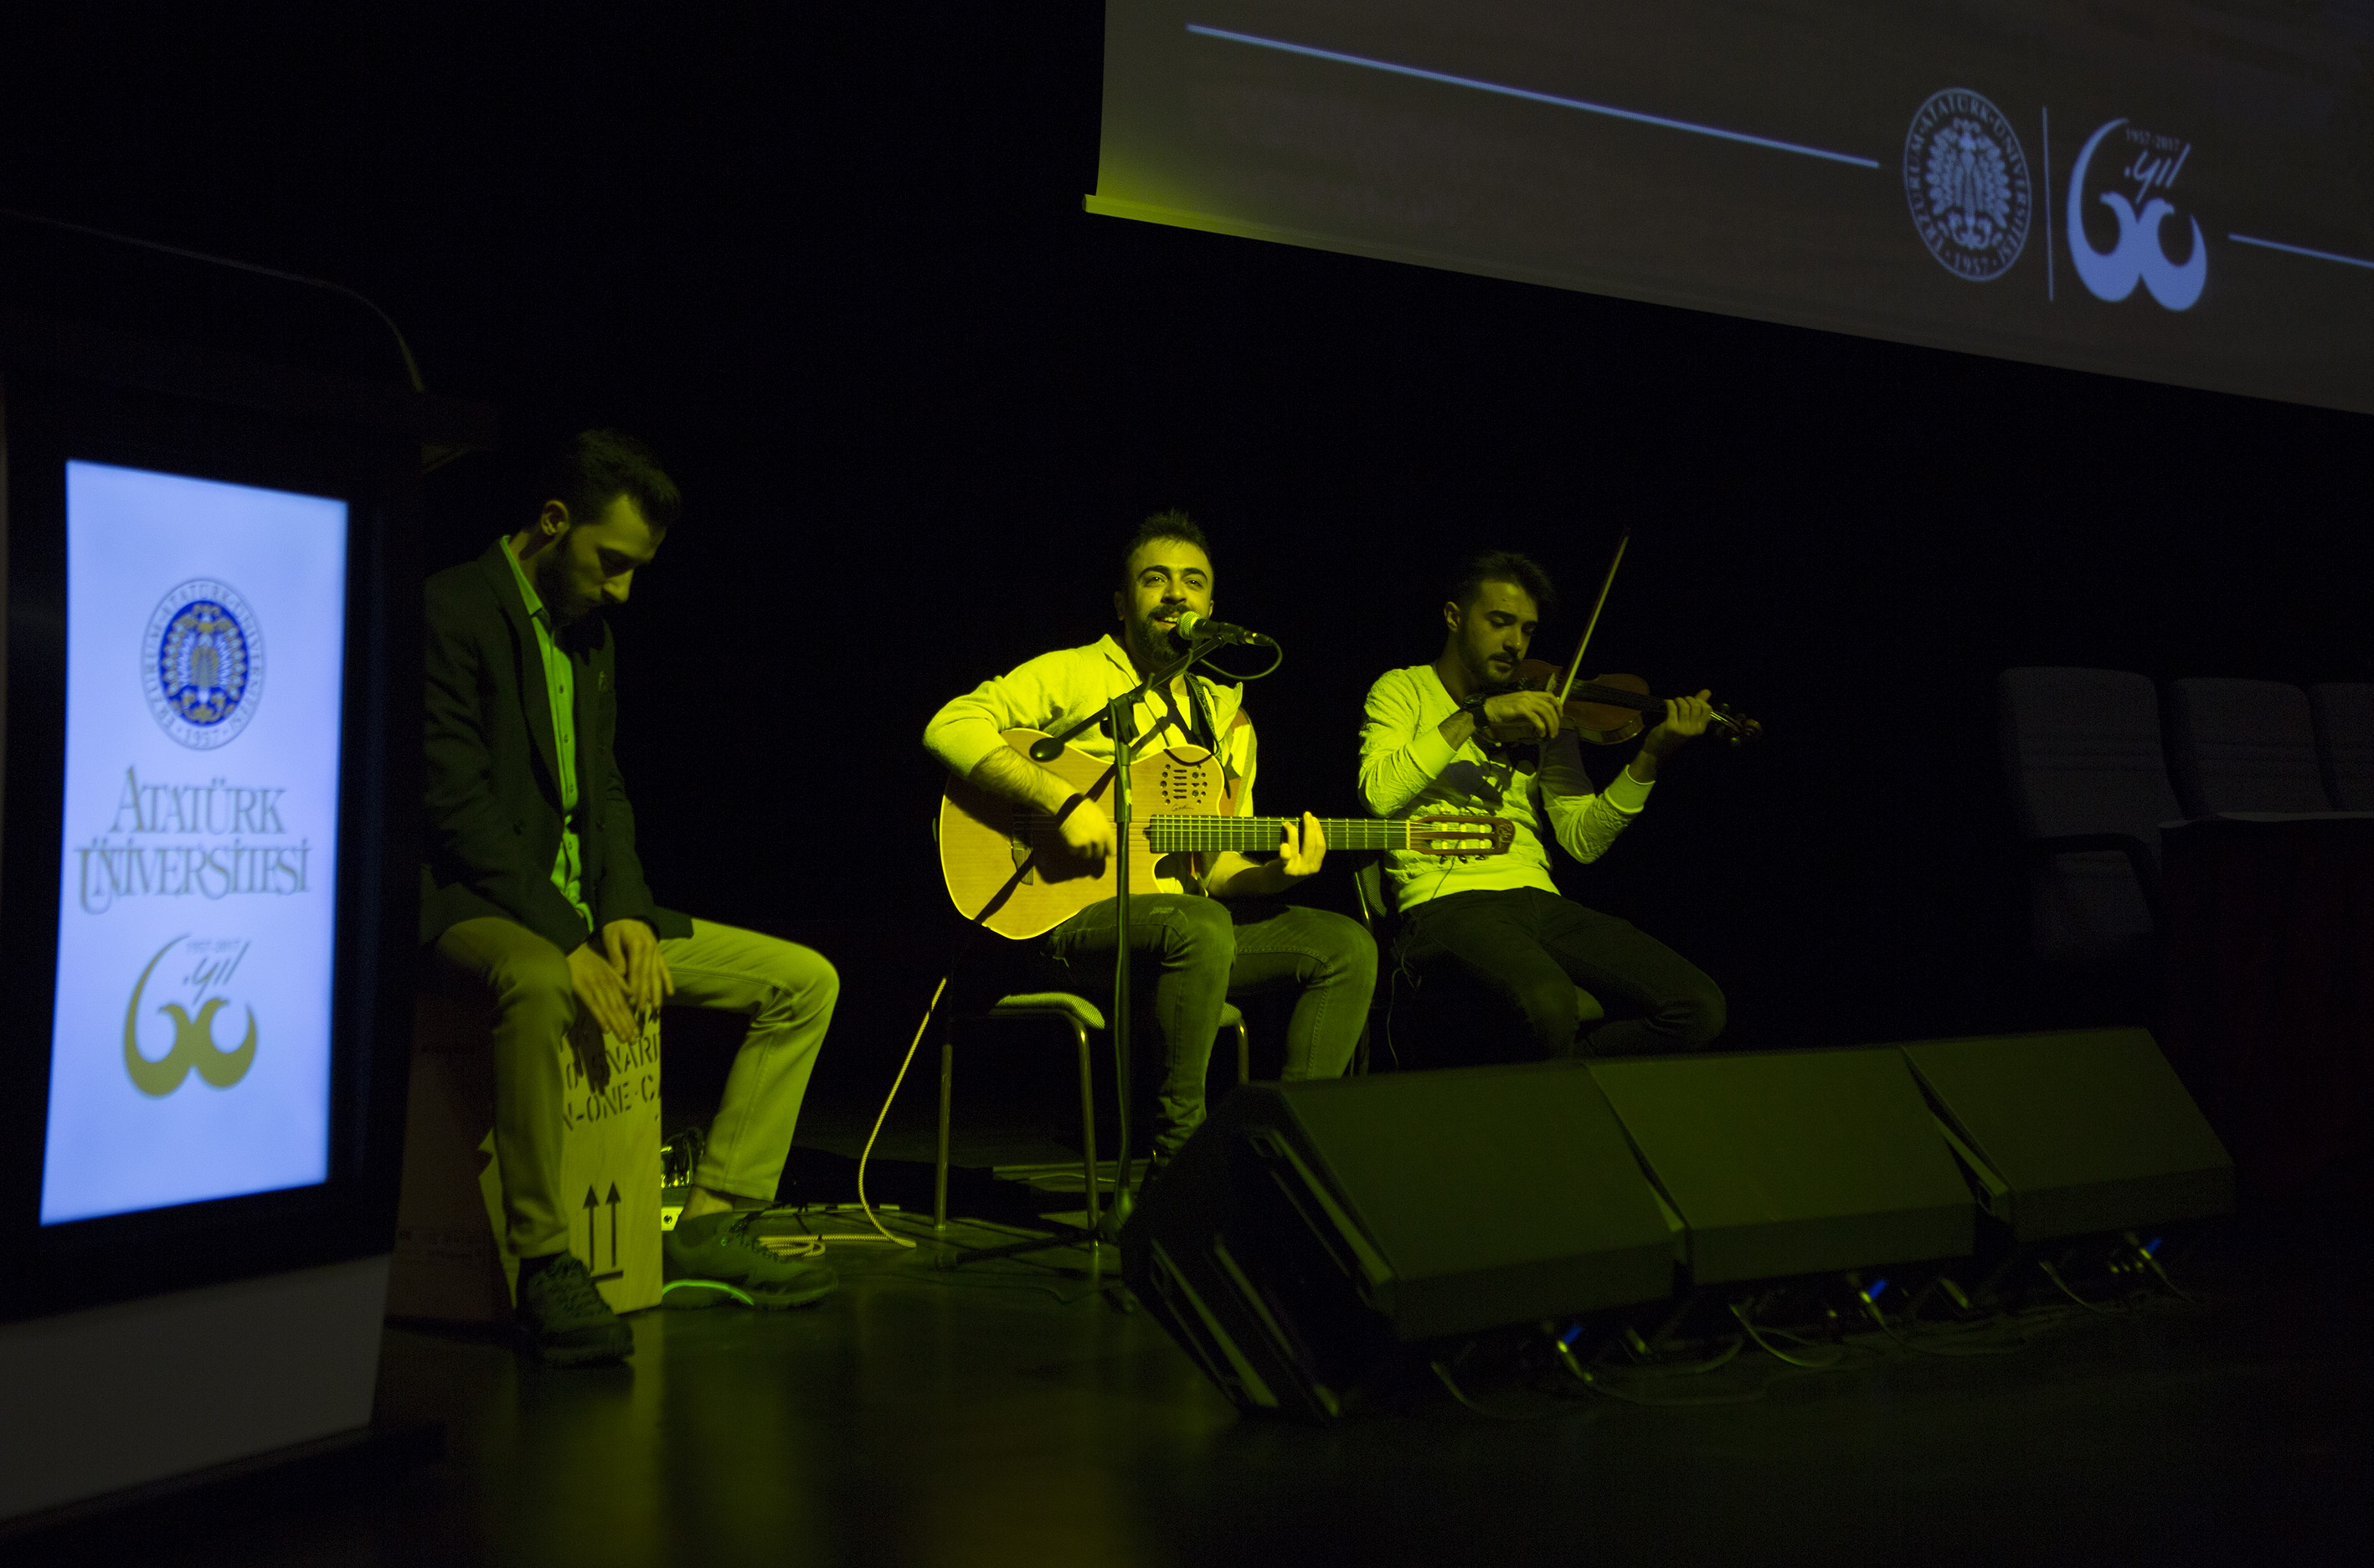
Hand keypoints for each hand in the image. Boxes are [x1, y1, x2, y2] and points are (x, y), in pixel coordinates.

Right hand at [567, 940, 639, 1056]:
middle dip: (626, 1026)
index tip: (636, 1032)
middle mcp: (607, 986)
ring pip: (609, 1009)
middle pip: (619, 1009)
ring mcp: (595, 987)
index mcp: (613, 981)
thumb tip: (631, 995)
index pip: (624, 1004)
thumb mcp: (607, 967)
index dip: (630, 1019)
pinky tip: (606, 1029)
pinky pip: (593, 1005)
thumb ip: (619, 981)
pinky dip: (600, 1017)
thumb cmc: (587, 959)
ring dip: (617, 1025)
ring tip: (624, 1038)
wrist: (571, 947)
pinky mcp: (582, 989)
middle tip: (633, 1041)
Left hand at [602, 918, 673, 1020]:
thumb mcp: (611, 938)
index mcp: (638, 946)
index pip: (636, 972)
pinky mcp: (658, 953)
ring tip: (657, 1008)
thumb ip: (616, 957)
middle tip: (642, 1011)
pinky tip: (670, 993)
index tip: (632, 1004)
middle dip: (645, 995)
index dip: (635, 989)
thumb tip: (620, 977)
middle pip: (648, 976)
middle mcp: (650, 950)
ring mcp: (656, 952)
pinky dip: (668, 981)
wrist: (628, 912)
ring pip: (657, 975)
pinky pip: (664, 968)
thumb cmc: (616, 926)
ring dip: (657, 992)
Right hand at [1055, 794, 1115, 865]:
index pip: (1112, 851)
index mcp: (1106, 832)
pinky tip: (1071, 836)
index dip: (1108, 852)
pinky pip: (1074, 852)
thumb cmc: (1083, 807)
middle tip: (1089, 844)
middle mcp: (1097, 839)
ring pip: (1086, 855)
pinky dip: (1072, 847)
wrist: (1067, 805)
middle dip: (1095, 851)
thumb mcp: (1100, 817)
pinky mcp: (1073, 846)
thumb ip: (1104, 831)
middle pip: (1099, 855)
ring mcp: (1085, 844)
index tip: (1105, 852)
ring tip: (1079, 837)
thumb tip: (1106, 842)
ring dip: (1083, 850)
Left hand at [1276, 812, 1326, 877]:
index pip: (1321, 846)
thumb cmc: (1290, 866)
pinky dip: (1285, 844)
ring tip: (1287, 823)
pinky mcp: (1282, 868)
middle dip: (1309, 827)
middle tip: (1306, 815)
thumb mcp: (1303, 861)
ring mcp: (1294, 870)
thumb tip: (1310, 822)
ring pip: (1296, 846)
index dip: (1318, 831)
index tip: (1314, 819)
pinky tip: (1283, 832)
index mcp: (1315, 867)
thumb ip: (1308, 847)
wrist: (1273, 882)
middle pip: (1311, 844)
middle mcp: (1306, 869)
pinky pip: (1285, 855)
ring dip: (1293, 831)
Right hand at [1481, 690, 1562, 740]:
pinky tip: (1541, 734)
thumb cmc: (1501, 710)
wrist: (1487, 709)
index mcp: (1530, 693)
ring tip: (1551, 735)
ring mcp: (1524, 701)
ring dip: (1551, 724)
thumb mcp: (1519, 708)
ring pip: (1545, 711)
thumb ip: (1530, 712)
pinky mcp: (1520, 708)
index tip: (1560, 717)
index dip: (1558, 706)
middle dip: (1556, 720)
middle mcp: (1529, 695)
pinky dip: (1541, 727)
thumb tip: (1541, 722)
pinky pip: (1535, 718)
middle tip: (1555, 731)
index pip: (1550, 695)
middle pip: (1550, 706)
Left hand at [1641, 689, 1715, 756]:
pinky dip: (1669, 702)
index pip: (1707, 709)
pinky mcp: (1671, 727)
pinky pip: (1673, 708)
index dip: (1700, 701)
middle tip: (1680, 701)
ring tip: (1674, 702)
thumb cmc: (1674, 735)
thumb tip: (1707, 691)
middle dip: (1688, 699)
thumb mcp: (1688, 723)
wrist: (1658, 750)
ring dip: (1678, 700)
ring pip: (1685, 706)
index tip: (1691, 701)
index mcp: (1700, 729)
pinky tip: (1667, 703)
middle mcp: (1694, 730)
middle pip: (1696, 706)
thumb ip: (1698, 707)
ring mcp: (1683, 729)